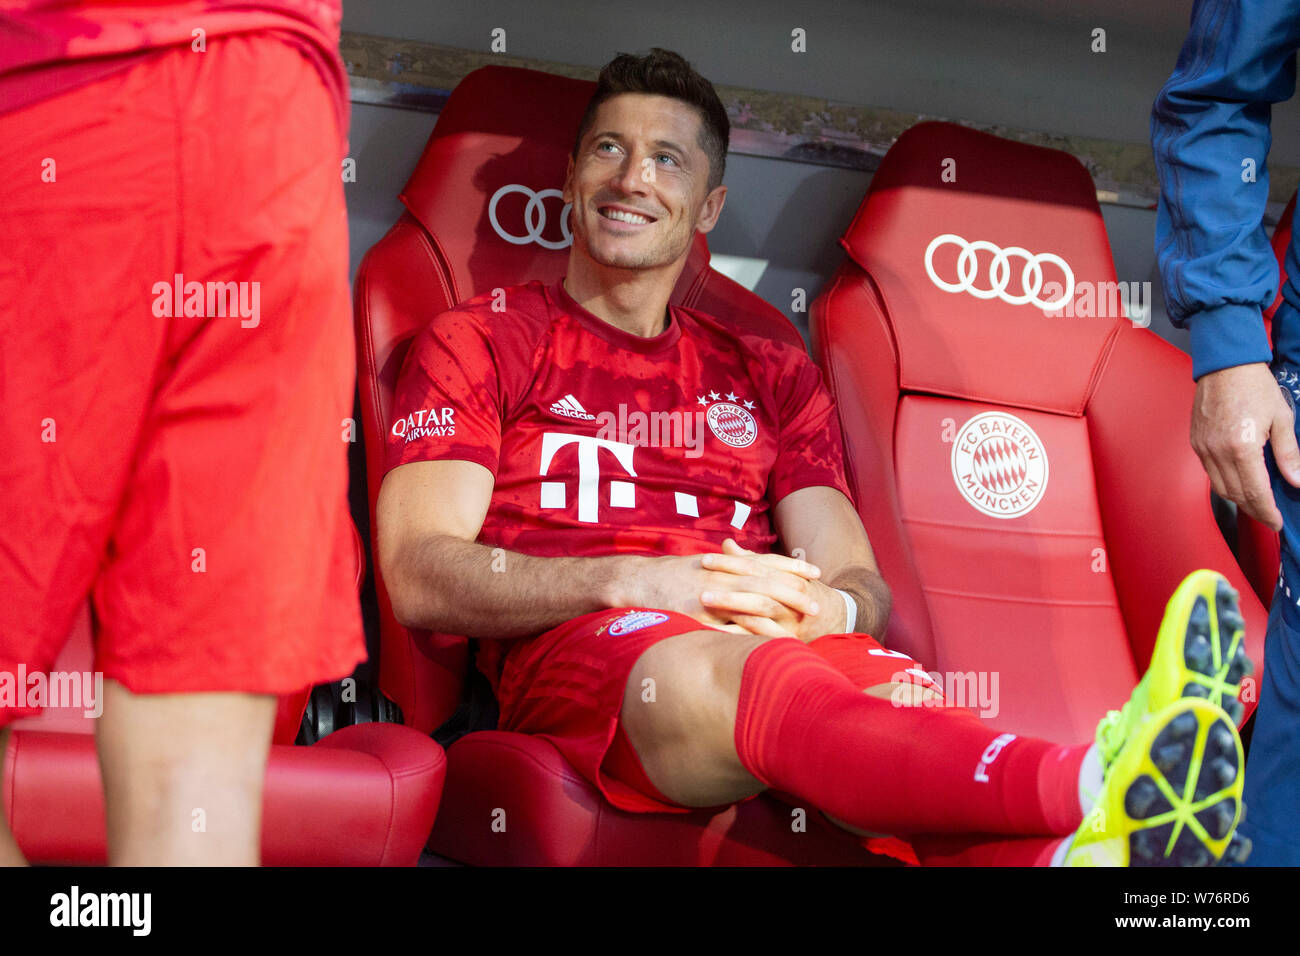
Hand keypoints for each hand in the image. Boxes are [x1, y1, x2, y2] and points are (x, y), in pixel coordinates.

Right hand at [618, 541, 823, 637]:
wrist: (634, 580)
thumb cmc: (668, 574)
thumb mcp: (700, 564)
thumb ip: (726, 565)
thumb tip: (746, 564)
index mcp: (724, 563)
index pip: (767, 560)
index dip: (793, 567)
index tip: (816, 573)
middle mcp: (722, 576)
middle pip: (766, 583)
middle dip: (794, 594)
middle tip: (817, 606)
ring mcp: (710, 597)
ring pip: (751, 608)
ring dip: (776, 621)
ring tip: (798, 633)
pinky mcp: (697, 618)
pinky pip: (726, 631)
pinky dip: (746, 640)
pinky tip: (763, 652)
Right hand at [1191, 362, 1299, 531]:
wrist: (1225, 365)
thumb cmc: (1254, 386)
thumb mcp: (1282, 418)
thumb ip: (1289, 453)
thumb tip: (1296, 479)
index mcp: (1242, 447)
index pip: (1255, 492)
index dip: (1267, 511)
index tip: (1276, 521)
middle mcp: (1218, 451)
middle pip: (1236, 495)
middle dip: (1254, 510)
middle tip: (1269, 516)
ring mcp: (1204, 448)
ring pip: (1221, 487)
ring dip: (1239, 499)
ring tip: (1256, 502)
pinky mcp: (1197, 443)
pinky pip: (1210, 473)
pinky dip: (1225, 483)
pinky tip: (1239, 481)